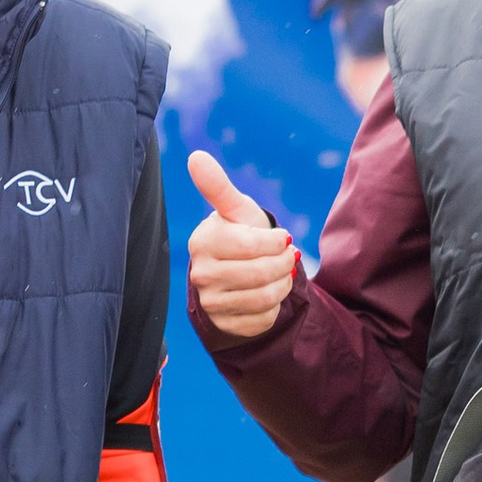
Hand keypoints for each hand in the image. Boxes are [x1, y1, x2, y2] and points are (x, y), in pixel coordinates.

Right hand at [185, 151, 298, 343]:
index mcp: (204, 241)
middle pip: (260, 274)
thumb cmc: (240, 234)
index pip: (251, 245)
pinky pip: (262, 319)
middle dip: (283, 265)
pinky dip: (274, 307)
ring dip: (283, 284)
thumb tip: (195, 156)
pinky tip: (267, 294)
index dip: (275, 243)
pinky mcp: (224, 325)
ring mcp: (210, 302)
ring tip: (280, 273)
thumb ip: (218, 186)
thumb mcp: (236, 210)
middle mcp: (201, 274)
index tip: (281, 238)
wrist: (237, 272)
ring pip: (264, 298)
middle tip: (287, 257)